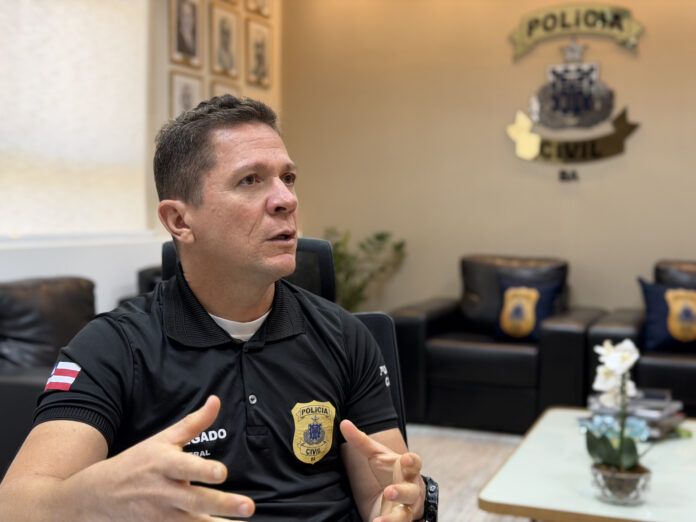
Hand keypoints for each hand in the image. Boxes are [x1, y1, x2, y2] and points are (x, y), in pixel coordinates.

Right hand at [78, 395, 253, 520]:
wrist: (98, 495)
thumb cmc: (138, 462)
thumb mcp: (163, 438)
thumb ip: (194, 422)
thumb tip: (216, 400)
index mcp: (166, 465)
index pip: (186, 468)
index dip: (203, 471)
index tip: (221, 473)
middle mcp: (165, 492)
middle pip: (196, 500)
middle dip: (223, 505)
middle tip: (248, 507)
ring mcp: (162, 515)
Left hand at [340, 420, 423, 521]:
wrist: (399, 497)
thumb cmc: (388, 471)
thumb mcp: (376, 455)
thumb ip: (361, 441)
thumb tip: (344, 423)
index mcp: (406, 469)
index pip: (414, 463)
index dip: (412, 462)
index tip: (406, 459)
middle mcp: (410, 489)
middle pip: (411, 491)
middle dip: (401, 492)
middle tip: (389, 491)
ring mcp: (406, 508)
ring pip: (404, 515)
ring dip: (394, 519)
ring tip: (380, 521)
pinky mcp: (400, 521)